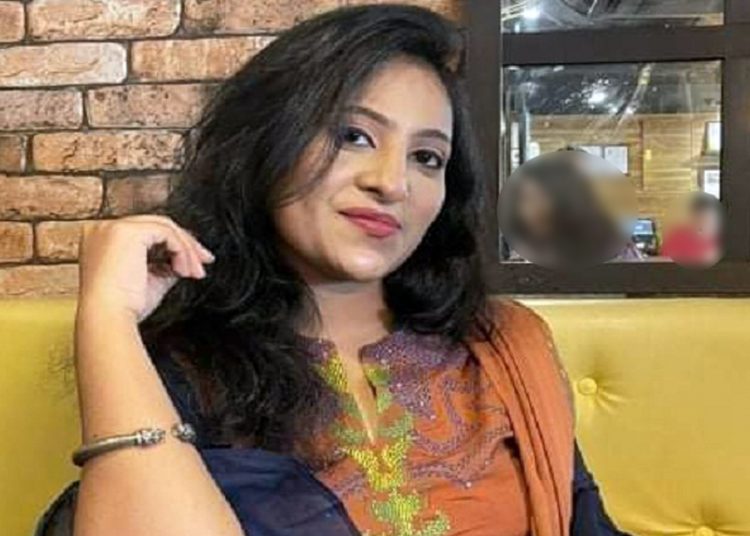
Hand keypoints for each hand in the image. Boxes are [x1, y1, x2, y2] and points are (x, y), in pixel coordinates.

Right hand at [76, 215, 214, 323]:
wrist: (108, 318)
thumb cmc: (122, 308)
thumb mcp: (150, 281)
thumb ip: (164, 266)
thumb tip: (183, 261)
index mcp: (102, 240)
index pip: (146, 233)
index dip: (173, 244)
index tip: (193, 261)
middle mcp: (104, 229)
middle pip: (156, 225)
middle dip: (185, 244)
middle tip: (204, 261)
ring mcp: (114, 228)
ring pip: (164, 227)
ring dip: (186, 250)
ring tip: (194, 273)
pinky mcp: (128, 232)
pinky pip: (167, 233)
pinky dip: (181, 251)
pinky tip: (184, 270)